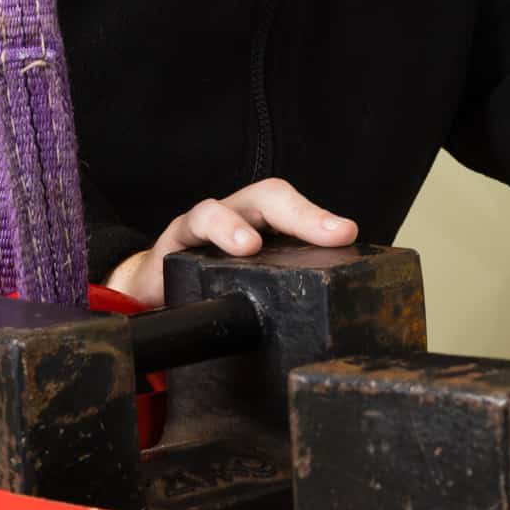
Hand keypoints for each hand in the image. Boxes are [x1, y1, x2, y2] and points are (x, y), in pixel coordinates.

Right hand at [104, 178, 358, 307]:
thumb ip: (291, 284)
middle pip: (267, 198)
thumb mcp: (260, 282)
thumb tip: (335, 311)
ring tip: (249, 247)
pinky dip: (195, 244)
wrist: (161, 294)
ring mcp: (202, 227)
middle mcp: (237, 215)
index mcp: (267, 223)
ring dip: (231, 226)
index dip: (321, 218)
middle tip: (329, 233)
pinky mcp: (171, 244)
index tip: (348, 234)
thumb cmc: (219, 284)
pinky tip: (202, 264)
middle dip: (299, 214)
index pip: (297, 209)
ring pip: (214, 212)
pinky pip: (179, 236)